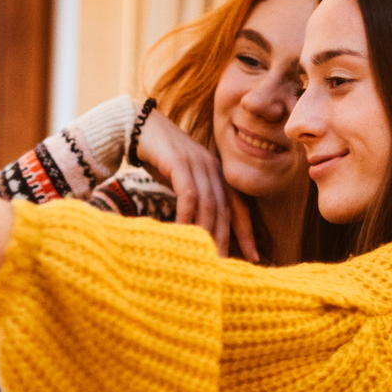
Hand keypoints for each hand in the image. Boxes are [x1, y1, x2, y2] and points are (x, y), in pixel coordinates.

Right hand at [133, 111, 256, 261]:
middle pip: (225, 209)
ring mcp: (198, 164)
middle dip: (226, 239)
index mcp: (217, 173)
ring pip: (209, 204)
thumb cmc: (158, 156)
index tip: (253, 257)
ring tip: (204, 256)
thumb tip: (196, 227)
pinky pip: (188, 195)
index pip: (238, 207)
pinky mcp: (180, 163)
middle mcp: (213, 168)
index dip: (246, 233)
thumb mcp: (181, 178)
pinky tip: (183, 233)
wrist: (139, 126)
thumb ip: (193, 197)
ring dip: (207, 232)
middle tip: (223, 265)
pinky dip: (187, 216)